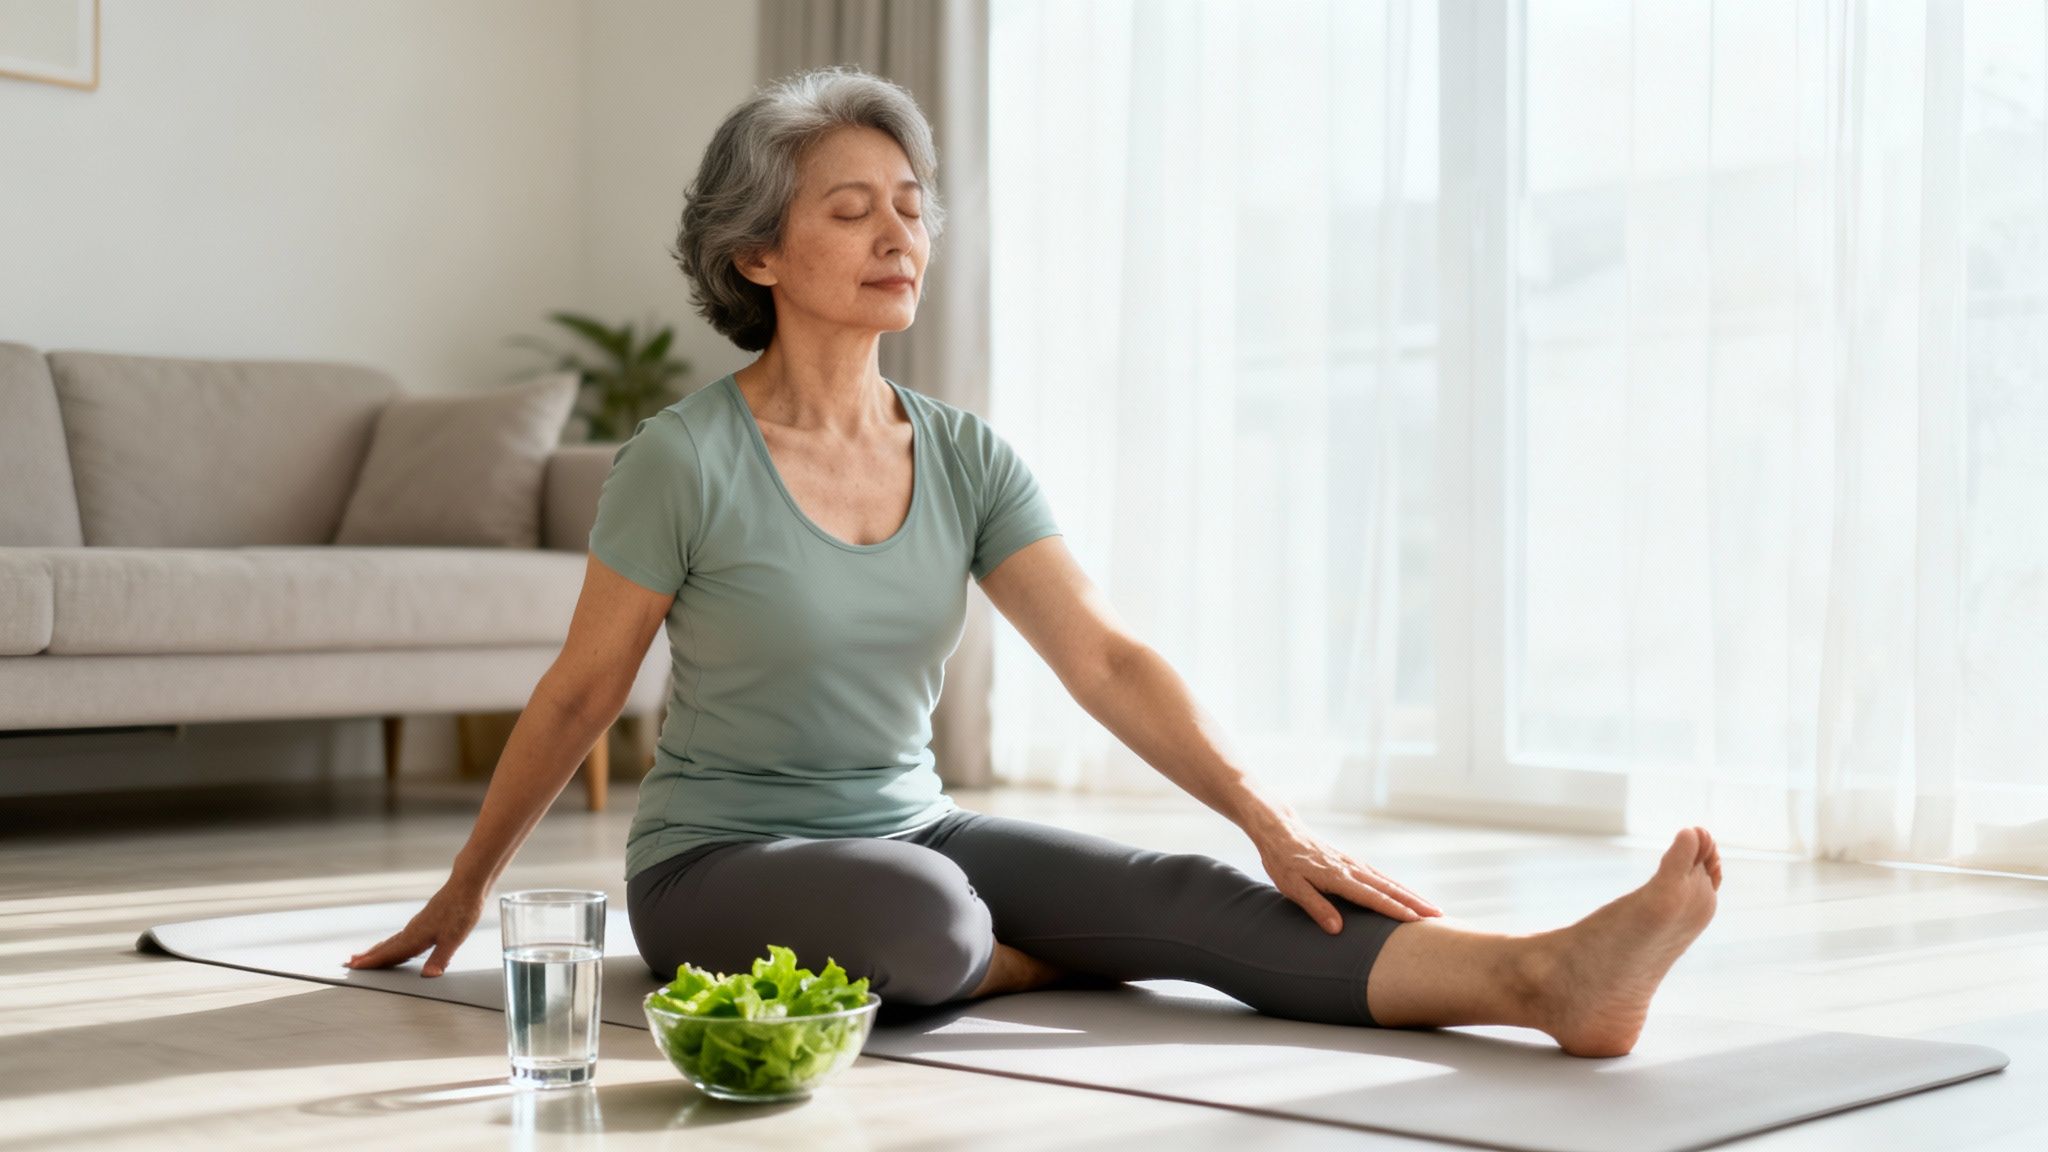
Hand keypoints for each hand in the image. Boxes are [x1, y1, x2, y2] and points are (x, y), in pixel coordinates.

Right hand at [343, 880, 485, 977]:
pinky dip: (392, 942)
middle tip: (350, 963)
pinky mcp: (424, 920)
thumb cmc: (462, 910)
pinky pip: (402, 935)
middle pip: (387, 946)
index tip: (356, 968)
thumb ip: (440, 958)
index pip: (391, 953)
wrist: (467, 885)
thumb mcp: (454, 938)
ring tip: (364, 955)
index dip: (373, 962)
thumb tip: (428, 976)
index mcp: (417, 936)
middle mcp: (413, 929)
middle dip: (369, 956)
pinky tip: (395, 944)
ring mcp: (418, 924)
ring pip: (393, 940)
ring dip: (378, 949)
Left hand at [1250, 812, 1442, 933]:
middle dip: (1415, 903)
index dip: (1394, 910)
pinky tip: (1407, 895)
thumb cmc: (1283, 861)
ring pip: (1389, 881)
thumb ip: (1315, 907)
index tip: (1416, 921)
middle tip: (1439, 917)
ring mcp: (1354, 863)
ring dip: (1412, 895)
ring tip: (1433, 909)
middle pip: (1389, 888)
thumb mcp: (1292, 887)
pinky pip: (1381, 876)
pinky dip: (1398, 887)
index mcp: (1338, 877)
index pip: (1372, 897)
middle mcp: (1351, 868)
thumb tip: (1337, 929)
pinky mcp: (1352, 862)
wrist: (1282, 830)